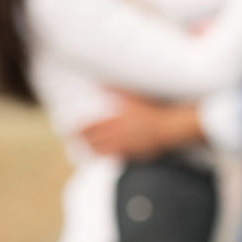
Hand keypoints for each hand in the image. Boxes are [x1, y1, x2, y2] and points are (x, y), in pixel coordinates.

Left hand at [80, 92, 201, 158]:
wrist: (169, 127)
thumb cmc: (152, 110)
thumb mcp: (134, 96)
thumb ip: (116, 90)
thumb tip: (100, 83)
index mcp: (113, 121)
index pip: (87, 128)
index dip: (77, 129)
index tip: (71, 129)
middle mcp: (115, 135)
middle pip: (91, 141)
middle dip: (82, 141)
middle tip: (77, 139)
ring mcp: (123, 146)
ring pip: (100, 152)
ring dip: (92, 150)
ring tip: (88, 148)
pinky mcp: (132, 154)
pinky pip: (113, 157)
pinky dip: (106, 156)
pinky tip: (106, 154)